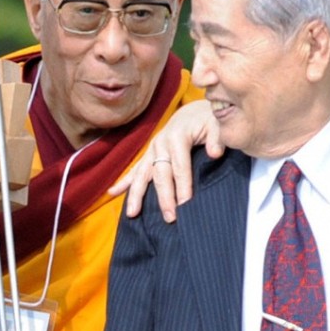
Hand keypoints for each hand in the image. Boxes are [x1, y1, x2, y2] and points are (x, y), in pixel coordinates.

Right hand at [108, 100, 220, 221]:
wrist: (195, 112)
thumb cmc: (209, 120)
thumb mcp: (217, 124)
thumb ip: (218, 138)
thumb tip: (215, 153)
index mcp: (178, 136)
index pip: (180, 166)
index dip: (183, 187)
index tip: (186, 206)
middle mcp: (161, 143)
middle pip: (161, 174)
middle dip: (164, 197)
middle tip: (170, 218)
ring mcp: (153, 149)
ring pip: (142, 174)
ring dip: (136, 194)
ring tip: (132, 214)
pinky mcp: (150, 154)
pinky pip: (135, 170)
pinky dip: (124, 182)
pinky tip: (111, 193)